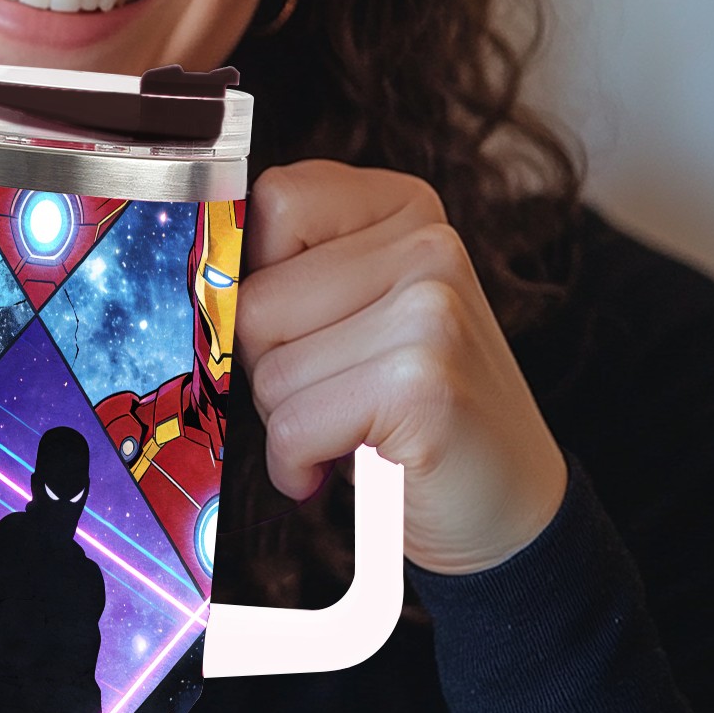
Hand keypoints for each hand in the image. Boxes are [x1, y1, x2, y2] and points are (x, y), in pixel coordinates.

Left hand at [237, 161, 566, 573]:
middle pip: (256, 298)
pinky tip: (345, 466)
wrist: (510, 511)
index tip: (297, 324)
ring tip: (350, 427)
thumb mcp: (358, 309)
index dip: (258, 276)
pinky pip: (292, 425)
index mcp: (406, 206)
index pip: (274, 201)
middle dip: (269, 363)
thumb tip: (203, 276)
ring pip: (268, 367)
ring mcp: (431, 310)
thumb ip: (294, 267)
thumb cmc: (409, 408)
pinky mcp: (422, 383)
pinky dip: (298, 463)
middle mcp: (429, 244)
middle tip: (333, 392)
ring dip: (287, 420)